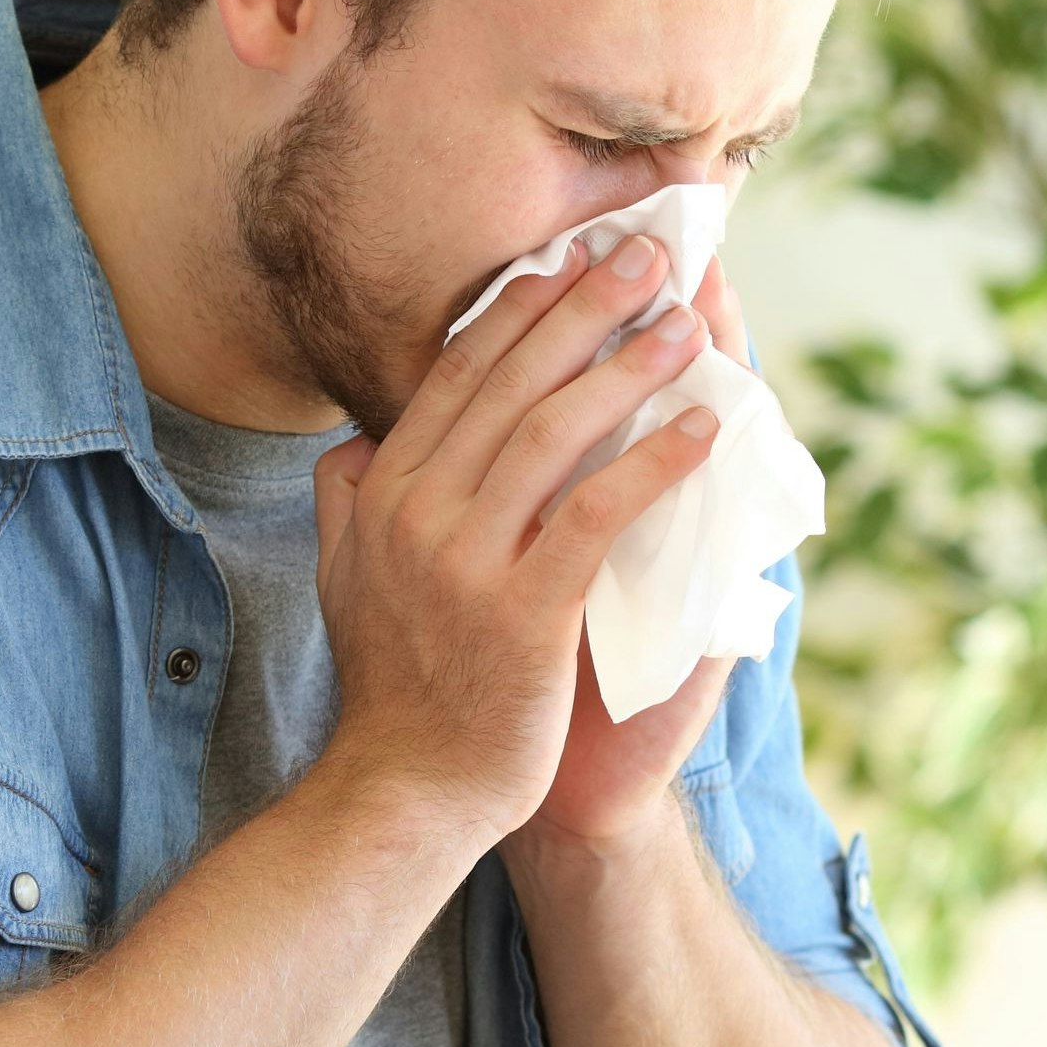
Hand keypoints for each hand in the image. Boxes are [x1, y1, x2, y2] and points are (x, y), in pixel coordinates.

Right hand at [312, 234, 720, 847]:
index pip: (459, 374)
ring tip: (687, 324)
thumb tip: (355, 444)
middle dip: (584, 307)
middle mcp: (419, 512)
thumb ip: (349, 504)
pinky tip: (702, 428)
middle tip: (647, 254)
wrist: (408, 791)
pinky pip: (598, 513)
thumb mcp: (344, 579)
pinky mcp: (524, 612)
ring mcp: (468, 560)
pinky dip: (653, 461)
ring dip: (629, 366)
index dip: (521, 308)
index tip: (571, 256)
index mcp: (385, 493)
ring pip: (556, 431)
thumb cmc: (396, 687)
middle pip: (512, 381)